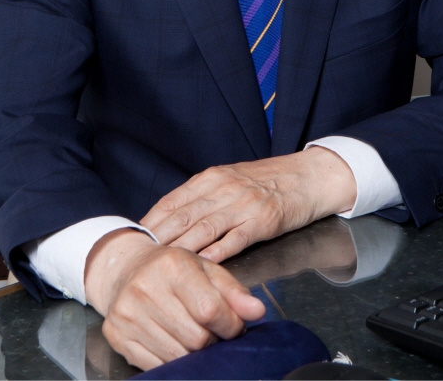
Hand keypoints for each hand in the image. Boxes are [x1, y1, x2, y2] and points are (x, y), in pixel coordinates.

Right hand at [84, 229, 264, 370]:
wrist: (125, 268)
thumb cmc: (172, 269)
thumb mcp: (205, 269)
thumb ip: (233, 291)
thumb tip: (258, 312)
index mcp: (172, 265)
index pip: (210, 310)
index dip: (230, 325)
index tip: (234, 327)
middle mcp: (146, 288)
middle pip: (195, 338)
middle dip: (213, 341)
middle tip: (213, 332)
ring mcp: (128, 314)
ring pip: (177, 356)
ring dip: (194, 354)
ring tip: (194, 336)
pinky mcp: (117, 336)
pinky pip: (156, 366)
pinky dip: (173, 362)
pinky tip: (174, 343)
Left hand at [140, 147, 355, 263]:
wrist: (308, 176)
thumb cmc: (268, 181)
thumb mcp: (231, 179)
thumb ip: (204, 196)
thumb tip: (171, 218)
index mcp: (213, 177)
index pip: (174, 200)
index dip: (152, 220)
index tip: (133, 237)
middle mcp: (224, 188)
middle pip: (184, 216)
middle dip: (159, 238)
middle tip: (139, 257)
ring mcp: (244, 204)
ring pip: (205, 228)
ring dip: (181, 248)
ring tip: (161, 265)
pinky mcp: (263, 220)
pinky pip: (235, 239)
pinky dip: (217, 253)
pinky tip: (203, 265)